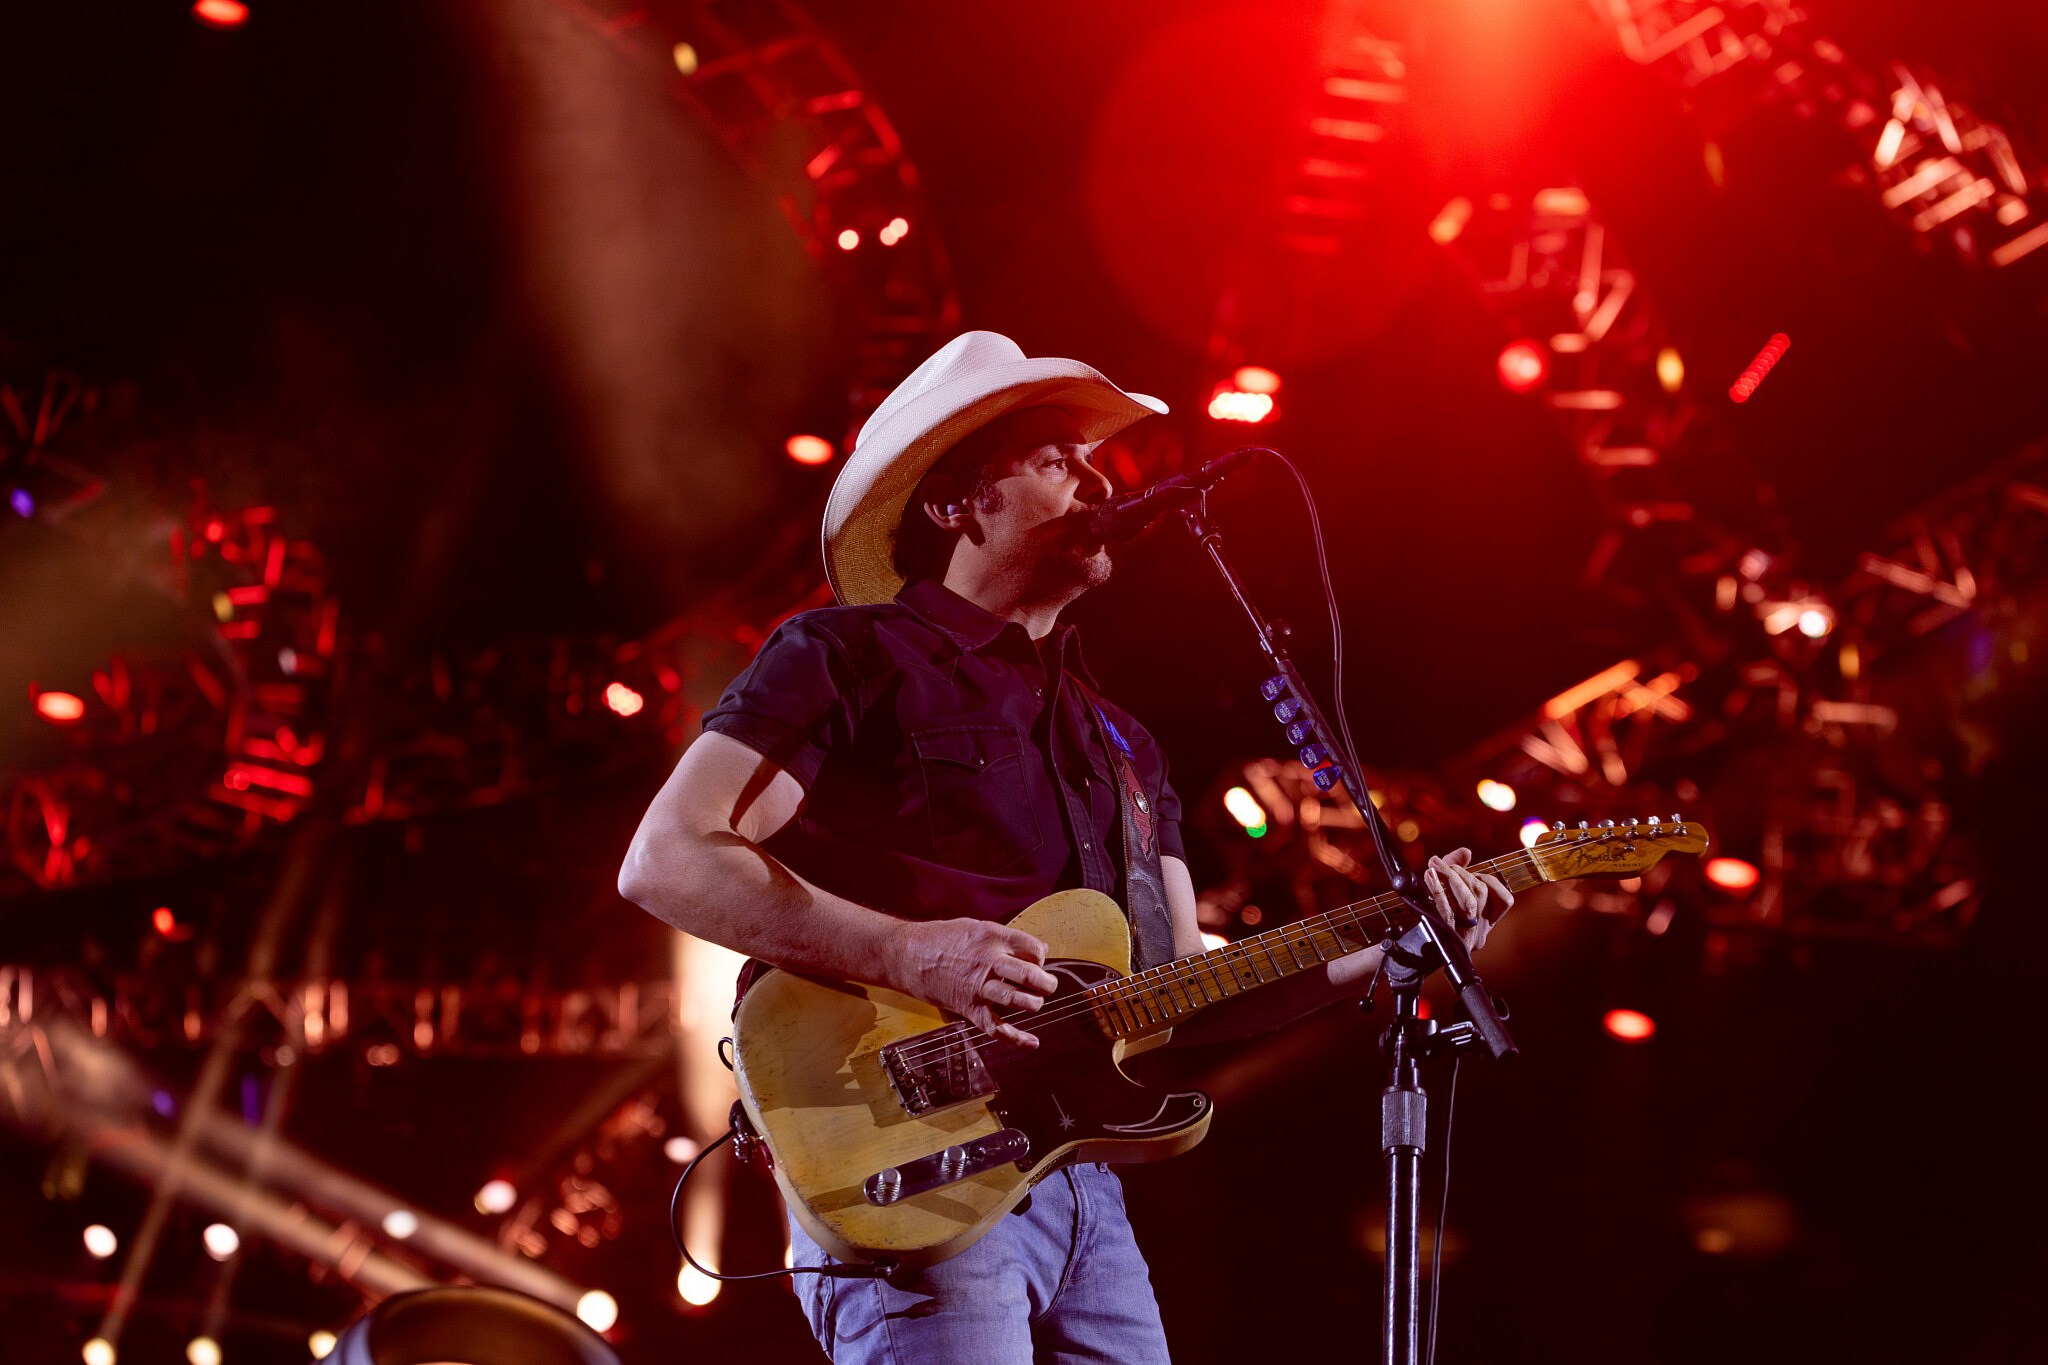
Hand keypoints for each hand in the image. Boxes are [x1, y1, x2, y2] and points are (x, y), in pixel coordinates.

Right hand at [892, 918, 1059, 1047]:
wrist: (907, 955)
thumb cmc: (941, 938)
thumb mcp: (977, 927)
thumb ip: (1009, 938)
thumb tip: (1040, 948)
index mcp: (992, 937)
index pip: (1034, 948)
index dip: (1041, 957)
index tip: (1037, 961)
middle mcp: (988, 961)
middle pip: (1030, 975)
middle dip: (1046, 983)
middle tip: (1047, 985)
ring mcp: (978, 986)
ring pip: (1017, 1000)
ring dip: (1034, 1004)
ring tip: (1034, 1002)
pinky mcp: (968, 1007)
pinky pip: (996, 1027)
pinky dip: (1016, 1038)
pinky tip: (1032, 1042)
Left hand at [1423, 849, 1512, 952]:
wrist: (1409, 949)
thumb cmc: (1429, 916)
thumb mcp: (1444, 889)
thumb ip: (1455, 867)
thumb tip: (1466, 852)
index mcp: (1485, 926)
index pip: (1505, 901)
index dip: (1490, 880)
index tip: (1470, 870)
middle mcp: (1479, 934)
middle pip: (1482, 894)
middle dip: (1462, 873)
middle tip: (1439, 863)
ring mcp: (1464, 938)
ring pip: (1470, 902)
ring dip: (1452, 878)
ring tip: (1434, 867)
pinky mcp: (1446, 938)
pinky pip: (1447, 912)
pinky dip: (1438, 891)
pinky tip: (1429, 877)